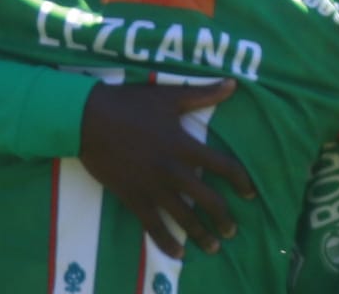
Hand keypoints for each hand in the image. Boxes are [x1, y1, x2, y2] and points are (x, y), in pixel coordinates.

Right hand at [78, 79, 254, 258]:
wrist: (88, 118)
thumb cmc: (130, 104)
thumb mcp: (169, 96)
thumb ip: (203, 94)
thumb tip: (233, 84)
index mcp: (185, 145)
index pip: (225, 167)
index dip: (242, 181)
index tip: (250, 193)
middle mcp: (174, 170)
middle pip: (209, 201)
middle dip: (224, 218)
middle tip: (231, 230)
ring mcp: (153, 187)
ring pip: (185, 218)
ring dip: (202, 235)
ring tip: (214, 247)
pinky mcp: (133, 197)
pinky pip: (153, 226)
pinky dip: (167, 242)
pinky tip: (178, 254)